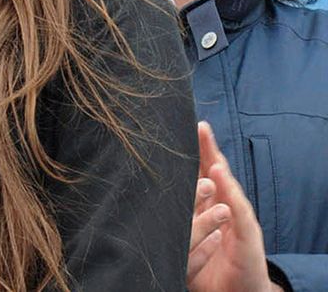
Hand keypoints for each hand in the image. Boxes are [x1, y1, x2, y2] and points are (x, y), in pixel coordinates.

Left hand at [187, 122, 277, 291]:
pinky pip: (237, 209)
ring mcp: (238, 219)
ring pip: (226, 186)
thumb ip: (175, 221)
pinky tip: (219, 174)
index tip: (180, 130)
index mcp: (209, 208)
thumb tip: (145, 202)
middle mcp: (224, 208)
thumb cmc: (212, 267)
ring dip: (216, 164)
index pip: (199, 175)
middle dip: (205, 148)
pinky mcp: (247, 234)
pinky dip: (229, 190)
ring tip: (205, 140)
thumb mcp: (186, 240)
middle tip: (197, 125)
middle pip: (214, 172)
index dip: (192, 154)